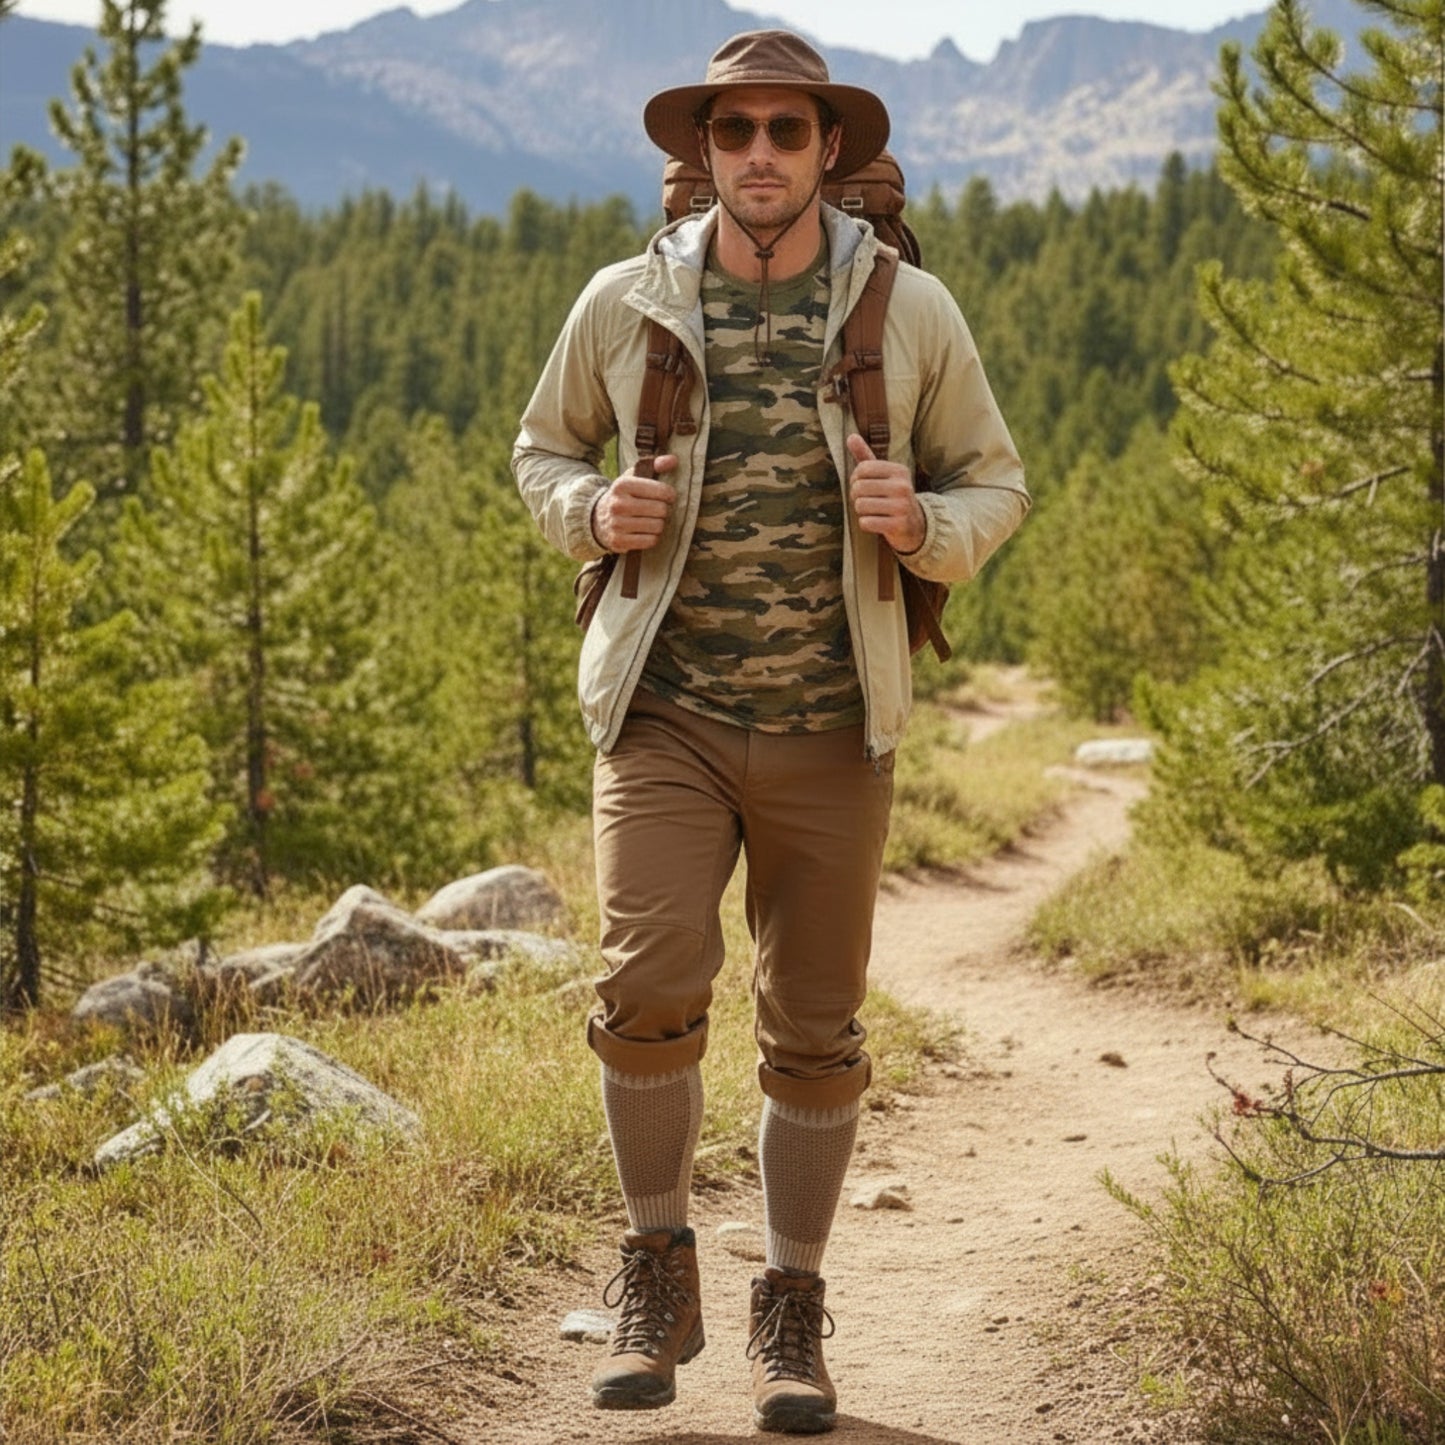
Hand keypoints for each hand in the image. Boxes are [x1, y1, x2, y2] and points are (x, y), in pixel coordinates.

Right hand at [591, 454, 677, 551]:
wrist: (597, 519)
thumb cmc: (623, 496)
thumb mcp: (634, 477)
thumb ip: (655, 465)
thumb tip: (674, 459)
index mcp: (623, 485)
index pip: (662, 491)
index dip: (670, 495)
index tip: (668, 497)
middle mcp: (618, 504)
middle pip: (661, 510)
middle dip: (664, 510)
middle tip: (658, 510)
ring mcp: (617, 524)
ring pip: (657, 526)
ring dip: (659, 524)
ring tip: (652, 520)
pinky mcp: (619, 541)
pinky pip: (651, 541)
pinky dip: (653, 537)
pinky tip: (646, 532)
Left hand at [847, 434, 924, 554]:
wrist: (915, 524)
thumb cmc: (892, 495)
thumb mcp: (882, 474)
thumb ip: (865, 456)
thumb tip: (850, 436)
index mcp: (899, 470)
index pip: (862, 468)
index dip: (855, 478)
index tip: (861, 485)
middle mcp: (903, 486)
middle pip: (859, 488)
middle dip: (856, 496)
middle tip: (865, 500)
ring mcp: (902, 506)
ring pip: (861, 506)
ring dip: (861, 511)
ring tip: (872, 511)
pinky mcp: (899, 525)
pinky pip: (866, 522)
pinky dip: (866, 524)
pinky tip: (877, 522)